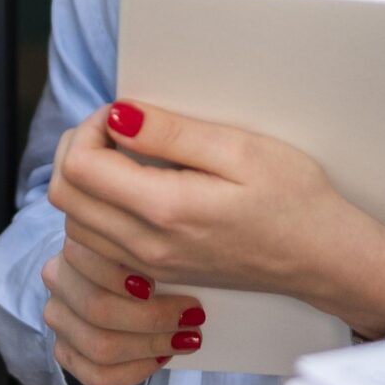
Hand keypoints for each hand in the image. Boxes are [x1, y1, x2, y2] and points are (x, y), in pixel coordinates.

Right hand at [40, 235, 206, 384]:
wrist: (124, 280)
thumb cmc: (147, 259)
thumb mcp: (148, 245)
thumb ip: (155, 251)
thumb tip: (186, 271)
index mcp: (75, 242)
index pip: (85, 261)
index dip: (119, 276)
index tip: (156, 284)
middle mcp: (58, 280)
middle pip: (98, 309)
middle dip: (153, 318)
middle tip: (193, 315)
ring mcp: (58, 319)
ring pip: (100, 347)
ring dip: (151, 346)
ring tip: (187, 338)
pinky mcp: (65, 352)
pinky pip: (99, 376)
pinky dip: (137, 371)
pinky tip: (162, 358)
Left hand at [47, 103, 384, 339]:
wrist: (320, 257)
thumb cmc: (292, 198)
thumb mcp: (239, 149)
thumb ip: (172, 133)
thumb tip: (117, 115)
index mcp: (166, 210)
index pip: (80, 167)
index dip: (90, 127)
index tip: (122, 111)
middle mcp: (146, 246)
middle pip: (64, 196)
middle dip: (78, 149)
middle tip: (116, 127)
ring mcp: (147, 266)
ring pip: (74, 222)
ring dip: (85, 181)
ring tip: (124, 152)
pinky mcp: (154, 274)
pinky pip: (95, 243)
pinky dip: (96, 209)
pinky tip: (130, 187)